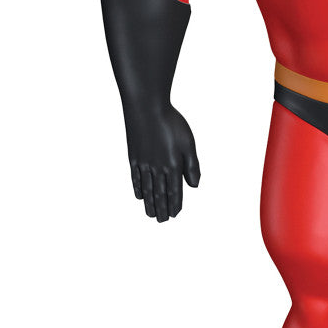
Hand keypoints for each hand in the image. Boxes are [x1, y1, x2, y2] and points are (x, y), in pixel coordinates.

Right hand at [123, 104, 200, 221]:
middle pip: (159, 194)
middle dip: (161, 208)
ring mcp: (143, 163)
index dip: (175, 204)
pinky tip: (139, 196)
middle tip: (162, 221)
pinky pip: (136, 178)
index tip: (175, 214)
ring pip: (147, 189)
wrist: (145, 107)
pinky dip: (138, 188)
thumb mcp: (188, 143)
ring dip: (149, 203)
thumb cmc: (170, 122)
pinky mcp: (133, 156)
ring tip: (150, 215)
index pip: (174, 191)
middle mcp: (156, 168)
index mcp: (172, 165)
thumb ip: (192, 166)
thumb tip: (194, 186)